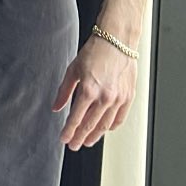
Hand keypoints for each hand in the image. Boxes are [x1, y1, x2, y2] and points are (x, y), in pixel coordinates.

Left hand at [52, 35, 136, 149]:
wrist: (117, 41)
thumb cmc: (95, 51)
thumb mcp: (73, 70)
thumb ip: (64, 91)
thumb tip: (56, 107)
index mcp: (89, 90)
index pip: (76, 118)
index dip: (68, 132)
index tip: (64, 139)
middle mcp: (105, 97)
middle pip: (90, 126)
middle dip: (80, 138)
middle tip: (74, 145)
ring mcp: (118, 98)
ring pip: (105, 125)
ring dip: (95, 136)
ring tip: (88, 141)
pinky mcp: (128, 97)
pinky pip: (119, 118)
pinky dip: (111, 126)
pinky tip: (105, 129)